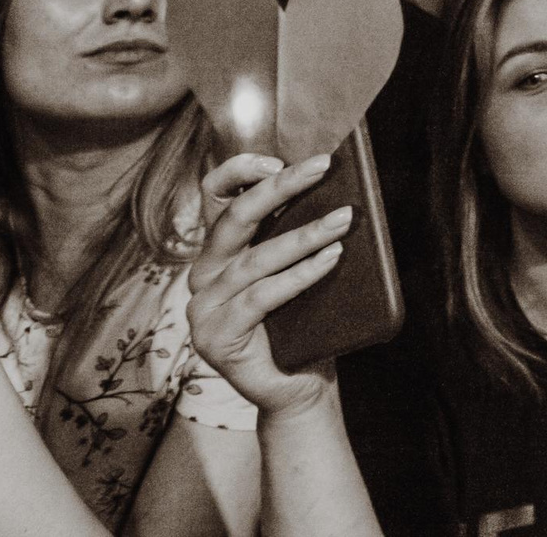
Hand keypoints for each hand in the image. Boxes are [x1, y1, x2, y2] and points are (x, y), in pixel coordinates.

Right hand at [186, 152, 357, 415]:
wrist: (299, 387)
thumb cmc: (303, 322)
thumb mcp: (298, 267)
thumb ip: (297, 233)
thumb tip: (337, 188)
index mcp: (219, 250)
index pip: (214, 196)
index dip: (240, 171)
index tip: (278, 159)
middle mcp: (204, 274)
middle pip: (235, 217)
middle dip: (281, 187)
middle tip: (323, 166)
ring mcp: (204, 307)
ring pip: (257, 258)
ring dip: (305, 235)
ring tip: (343, 220)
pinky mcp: (215, 337)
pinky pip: (262, 296)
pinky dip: (300, 275)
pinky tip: (329, 260)